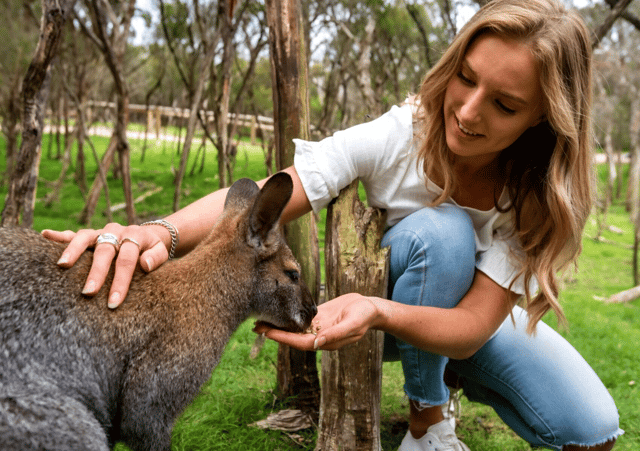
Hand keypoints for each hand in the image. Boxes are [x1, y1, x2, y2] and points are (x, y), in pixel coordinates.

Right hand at [42, 223, 170, 307]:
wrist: (148, 235)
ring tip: (62, 265)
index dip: (121, 281)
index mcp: (135, 236)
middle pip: (105, 250)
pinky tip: (45, 235)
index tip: (114, 301)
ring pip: (85, 238)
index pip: (127, 260)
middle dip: (96, 272)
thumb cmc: (153, 250)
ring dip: (73, 250)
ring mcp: (102, 231)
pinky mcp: (91, 234)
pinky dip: (59, 235)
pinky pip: (73, 234)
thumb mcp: (162, 252)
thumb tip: (145, 265)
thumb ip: (156, 257)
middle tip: (88, 292)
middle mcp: (116, 231)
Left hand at [253, 293, 382, 350]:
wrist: (371, 308)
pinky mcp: (318, 317)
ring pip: (293, 328)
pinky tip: (276, 311)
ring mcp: (318, 327)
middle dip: (275, 332)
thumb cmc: (364, 316)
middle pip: (292, 336)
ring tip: (260, 320)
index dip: (283, 338)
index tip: (267, 332)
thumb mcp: (353, 324)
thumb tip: (318, 343)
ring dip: (278, 324)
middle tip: (255, 326)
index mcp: (326, 341)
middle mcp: (319, 336)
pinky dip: (287, 316)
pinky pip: (300, 318)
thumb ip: (336, 334)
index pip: (299, 342)